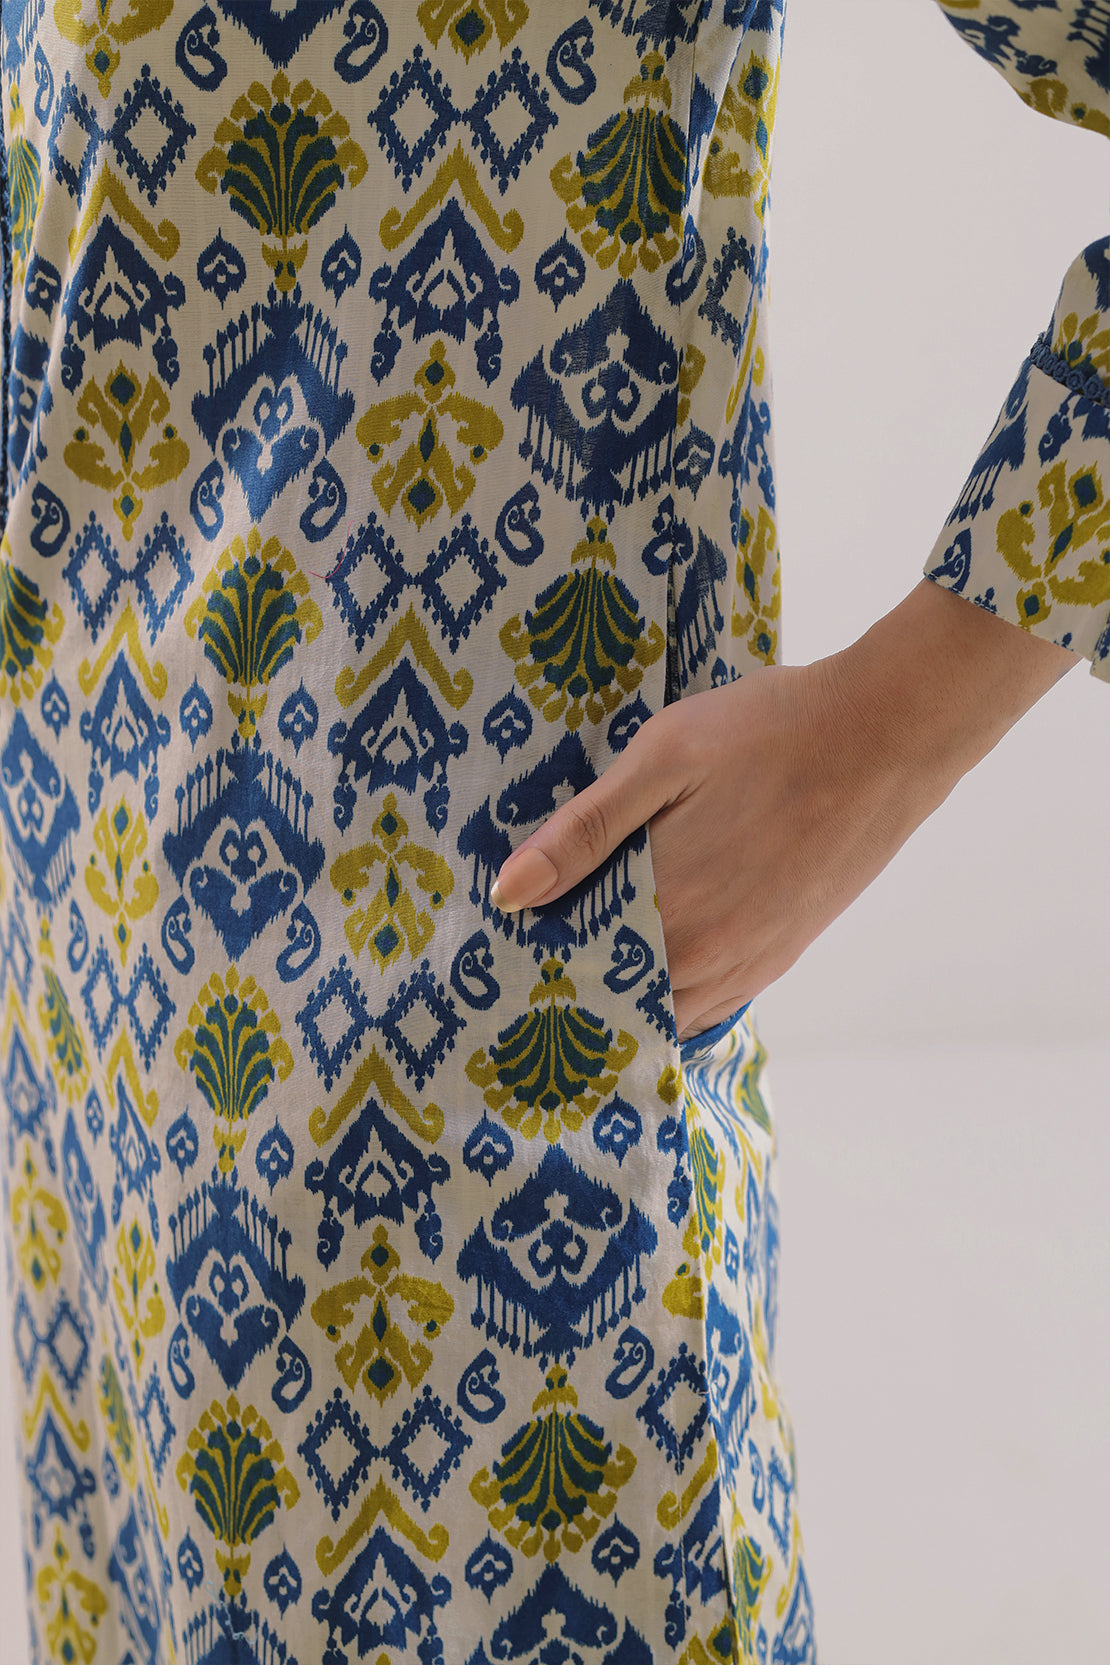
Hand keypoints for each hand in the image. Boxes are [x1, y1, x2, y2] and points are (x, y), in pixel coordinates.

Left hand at [489, 581, 1074, 1039]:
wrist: (890, 733)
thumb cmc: (772, 730)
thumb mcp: (664, 756)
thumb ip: (584, 830)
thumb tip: (509, 891)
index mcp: (667, 904)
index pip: (573, 963)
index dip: (531, 960)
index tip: (497, 950)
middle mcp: (708, 954)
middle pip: (614, 999)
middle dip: (570, 983)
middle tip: (529, 957)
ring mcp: (752, 961)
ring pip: (664, 1011)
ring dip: (622, 996)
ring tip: (584, 962)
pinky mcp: (784, 954)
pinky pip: (711, 1004)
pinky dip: (673, 998)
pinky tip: (653, 967)